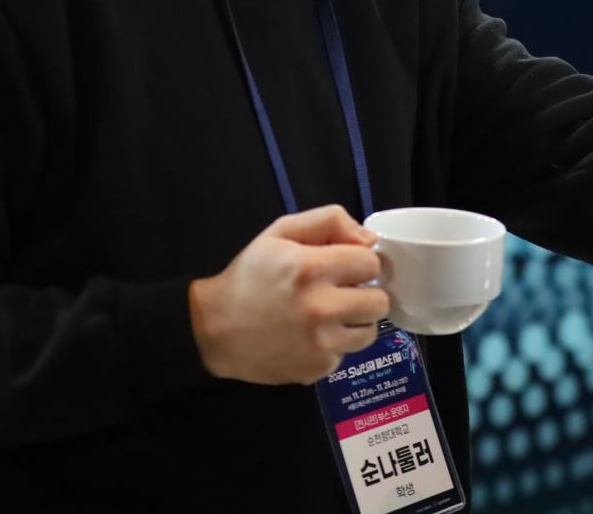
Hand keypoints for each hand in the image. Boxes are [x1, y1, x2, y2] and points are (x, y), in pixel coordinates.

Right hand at [189, 204, 389, 384]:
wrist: (214, 329)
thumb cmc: (249, 276)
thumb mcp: (280, 232)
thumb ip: (329, 222)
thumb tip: (370, 240)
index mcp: (310, 269)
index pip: (370, 262)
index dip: (359, 261)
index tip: (344, 266)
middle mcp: (319, 309)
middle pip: (379, 301)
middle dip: (364, 293)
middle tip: (341, 293)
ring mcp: (320, 344)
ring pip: (370, 332)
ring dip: (354, 322)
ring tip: (328, 316)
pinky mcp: (317, 370)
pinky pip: (345, 355)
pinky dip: (333, 346)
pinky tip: (309, 337)